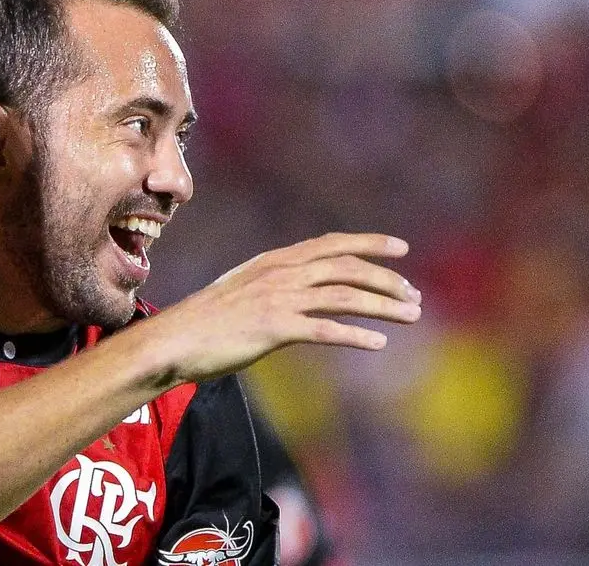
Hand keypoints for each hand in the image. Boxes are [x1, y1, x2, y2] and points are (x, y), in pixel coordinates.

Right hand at [161, 232, 420, 381]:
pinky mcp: (274, 328)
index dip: (369, 243)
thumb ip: (274, 284)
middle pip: (347, 268)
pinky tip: (378, 344)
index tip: (401, 249)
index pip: (332, 244)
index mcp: (275, 261)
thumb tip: (302, 289)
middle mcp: (281, 274)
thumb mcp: (243, 289)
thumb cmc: (205, 320)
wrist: (174, 339)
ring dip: (383, 306)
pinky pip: (326, 330)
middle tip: (413, 297)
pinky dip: (356, 335)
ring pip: (344, 296)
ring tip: (411, 316)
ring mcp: (278, 299)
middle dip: (386, 280)